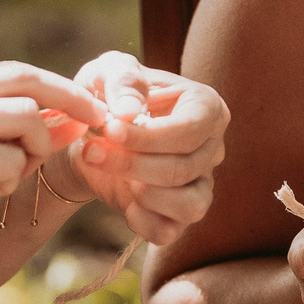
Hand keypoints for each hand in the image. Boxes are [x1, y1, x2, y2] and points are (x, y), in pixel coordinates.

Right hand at [0, 61, 104, 278]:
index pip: (15, 71)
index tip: (90, 106)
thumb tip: (74, 116)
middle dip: (72, 102)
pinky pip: (13, 161)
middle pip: (28, 82)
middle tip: (97, 124)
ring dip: (31, 154)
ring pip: (28, 120)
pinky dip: (8, 181)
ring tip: (0, 176)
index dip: (60, 88)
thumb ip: (10, 124)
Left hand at [50, 51, 228, 244]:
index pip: (189, 131)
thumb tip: (131, 112)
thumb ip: (122, 80)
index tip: (109, 130)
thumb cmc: (108, 96)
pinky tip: (123, 198)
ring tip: (113, 172)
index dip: (148, 137)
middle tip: (93, 151)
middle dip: (132, 164)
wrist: (91, 135)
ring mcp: (201, 182)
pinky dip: (143, 221)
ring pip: (190, 205)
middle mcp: (212, 147)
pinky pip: (171, 231)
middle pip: (184, 169)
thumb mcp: (108, 72)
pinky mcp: (180, 213)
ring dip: (142, 194)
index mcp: (207, 107)